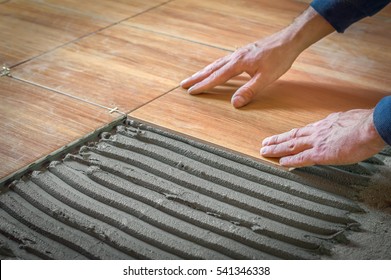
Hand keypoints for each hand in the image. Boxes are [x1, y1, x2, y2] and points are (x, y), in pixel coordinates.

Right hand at [181, 6, 334, 107]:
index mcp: (238, 64)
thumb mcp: (266, 78)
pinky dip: (214, 66)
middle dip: (196, 77)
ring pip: (216, 63)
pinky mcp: (243, 52)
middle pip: (211, 69)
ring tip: (194, 77)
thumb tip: (234, 103)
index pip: (216, 77)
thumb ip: (249, 91)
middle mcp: (234, 57)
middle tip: (183, 84)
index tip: (191, 91)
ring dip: (203, 71)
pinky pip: (223, 60)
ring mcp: (238, 53)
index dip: (203, 85)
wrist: (288, 41)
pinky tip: (215, 68)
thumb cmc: (279, 59)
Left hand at [261, 109, 385, 167]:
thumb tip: (341, 127)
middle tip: (265, 142)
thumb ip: (340, 125)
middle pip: (292, 136)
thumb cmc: (366, 124)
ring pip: (291, 145)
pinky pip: (301, 158)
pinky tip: (280, 162)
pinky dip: (290, 160)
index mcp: (325, 124)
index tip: (283, 136)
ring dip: (276, 148)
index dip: (292, 134)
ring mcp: (317, 142)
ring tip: (265, 151)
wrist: (371, 127)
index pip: (304, 130)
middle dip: (277, 140)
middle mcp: (317, 131)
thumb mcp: (349, 119)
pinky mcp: (321, 154)